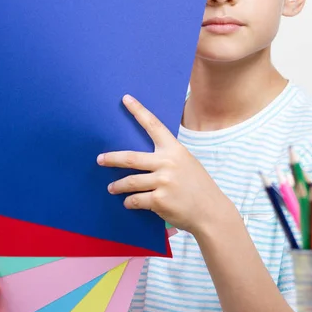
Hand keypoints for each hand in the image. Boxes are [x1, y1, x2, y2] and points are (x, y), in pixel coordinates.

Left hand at [97, 94, 231, 235]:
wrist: (212, 213)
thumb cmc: (198, 186)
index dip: (138, 111)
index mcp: (174, 150)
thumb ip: (167, 157)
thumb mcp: (186, 163)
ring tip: (112, 188)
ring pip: (130, 182)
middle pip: (130, 157)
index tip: (125, 99)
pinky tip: (129, 202)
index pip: (154, 125)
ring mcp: (163, 182)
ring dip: (118, 186)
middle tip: (100, 160)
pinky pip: (136, 199)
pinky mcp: (159, 200)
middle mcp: (167, 163)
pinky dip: (130, 202)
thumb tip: (142, 159)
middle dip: (112, 159)